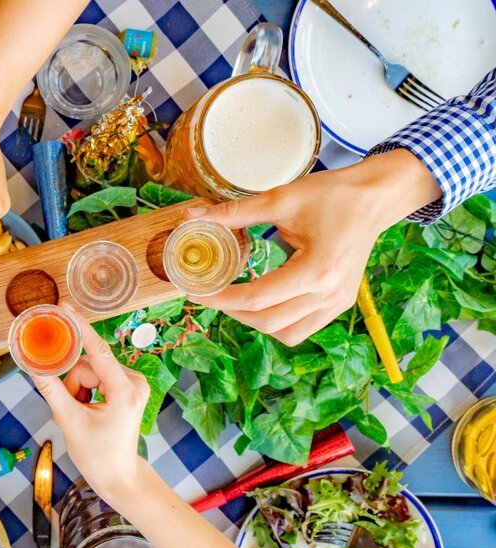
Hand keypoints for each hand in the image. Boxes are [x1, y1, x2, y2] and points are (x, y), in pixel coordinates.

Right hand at [31, 304, 149, 502]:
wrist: (119, 477)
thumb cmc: (98, 455)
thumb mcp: (70, 422)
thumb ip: (51, 390)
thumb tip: (33, 367)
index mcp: (124, 390)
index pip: (98, 351)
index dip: (79, 328)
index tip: (65, 308)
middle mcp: (134, 382)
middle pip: (88, 365)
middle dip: (73, 386)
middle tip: (70, 412)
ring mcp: (133, 385)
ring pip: (90, 371)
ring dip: (77, 391)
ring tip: (80, 416)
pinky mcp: (128, 388)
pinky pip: (98, 378)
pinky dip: (86, 392)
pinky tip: (87, 412)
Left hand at [186, 149, 440, 345]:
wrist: (375, 198)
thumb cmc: (334, 194)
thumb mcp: (280, 199)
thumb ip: (234, 212)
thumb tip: (191, 216)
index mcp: (317, 270)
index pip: (257, 298)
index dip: (220, 298)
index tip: (196, 291)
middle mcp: (330, 294)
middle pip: (268, 322)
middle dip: (232, 312)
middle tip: (209, 294)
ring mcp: (338, 303)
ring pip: (286, 333)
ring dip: (254, 322)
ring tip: (234, 298)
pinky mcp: (340, 304)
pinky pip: (302, 328)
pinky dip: (277, 323)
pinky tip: (261, 301)